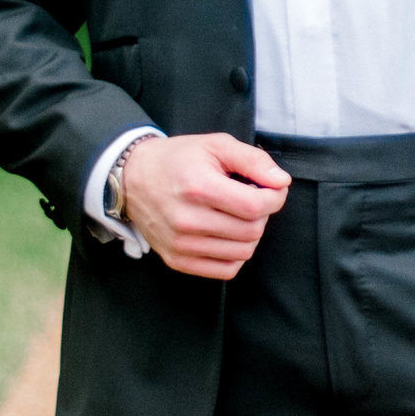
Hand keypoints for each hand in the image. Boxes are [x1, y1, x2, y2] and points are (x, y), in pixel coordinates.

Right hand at [118, 131, 290, 280]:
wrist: (133, 178)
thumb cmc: (178, 159)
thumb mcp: (216, 145)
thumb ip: (253, 161)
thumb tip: (282, 182)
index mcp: (199, 187)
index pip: (255, 206)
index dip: (274, 198)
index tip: (271, 189)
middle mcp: (188, 220)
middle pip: (252, 230)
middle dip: (262, 214)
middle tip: (250, 199)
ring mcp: (181, 244)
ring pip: (243, 252)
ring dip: (250, 234)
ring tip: (236, 215)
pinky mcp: (178, 260)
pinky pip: (226, 270)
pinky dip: (235, 254)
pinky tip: (227, 235)